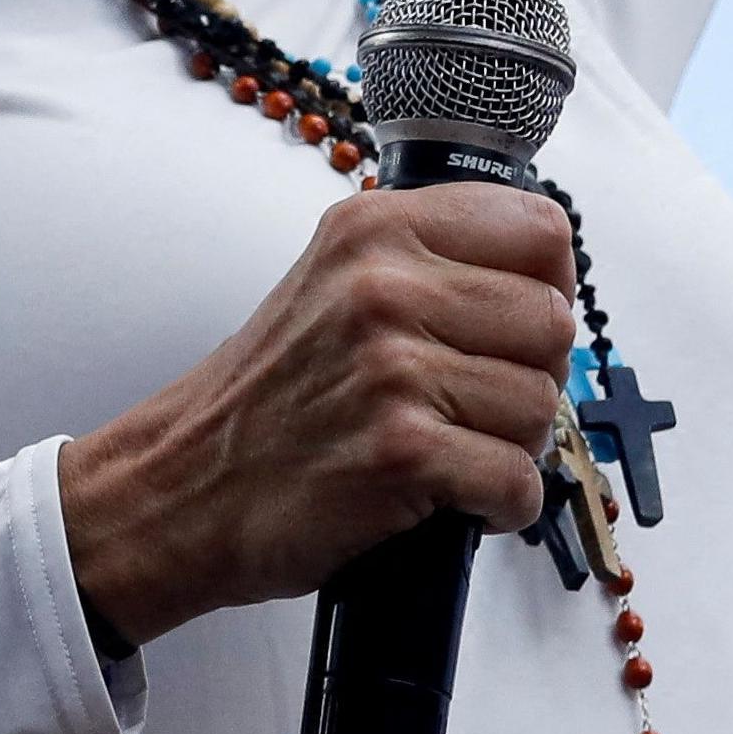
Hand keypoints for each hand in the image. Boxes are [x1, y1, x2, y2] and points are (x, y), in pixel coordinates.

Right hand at [53, 184, 581, 645]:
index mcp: (376, 228)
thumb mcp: (335, 281)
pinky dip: (502, 506)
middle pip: (552, 323)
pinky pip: (517, 481)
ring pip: (541, 406)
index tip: (523, 326)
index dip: (550, 287)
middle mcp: (384, 284)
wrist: (179, 488)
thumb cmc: (268, 399)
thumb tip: (546, 279)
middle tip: (482, 405)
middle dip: (534, 377)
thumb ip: (430, 259)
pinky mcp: (400, 450)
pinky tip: (457, 500)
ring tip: (456, 451)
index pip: (540, 229)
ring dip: (514, 447)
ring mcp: (393, 366)